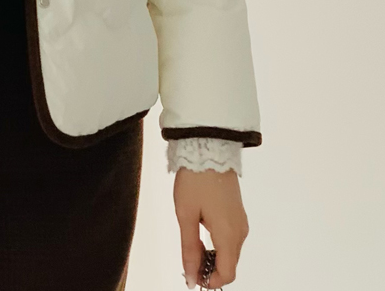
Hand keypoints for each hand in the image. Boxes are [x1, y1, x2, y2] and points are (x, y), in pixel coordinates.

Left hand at [173, 167, 248, 287]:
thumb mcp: (186, 216)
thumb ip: (189, 249)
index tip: (193, 276)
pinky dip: (217, 243)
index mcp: (229, 234)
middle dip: (210, 269)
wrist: (208, 148)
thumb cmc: (195, 180)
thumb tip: (192, 278)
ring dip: (213, 256)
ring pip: (230, 251)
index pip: (228, 274)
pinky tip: (201, 231)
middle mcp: (240, 231)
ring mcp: (241, 221)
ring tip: (191, 242)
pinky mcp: (238, 212)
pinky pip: (231, 238)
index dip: (210, 282)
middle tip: (188, 259)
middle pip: (230, 264)